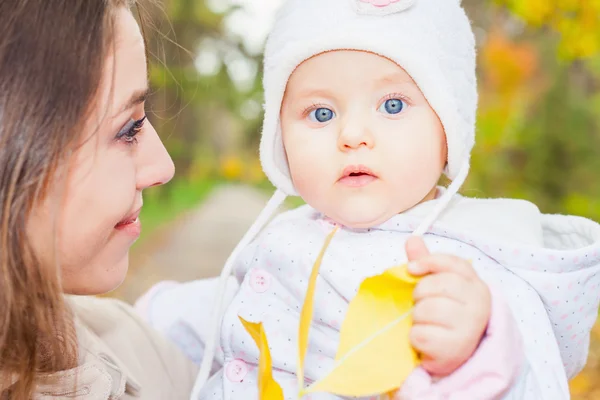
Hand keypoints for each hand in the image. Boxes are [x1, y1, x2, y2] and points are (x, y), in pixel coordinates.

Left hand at [405, 236, 490, 376]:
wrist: (459, 353)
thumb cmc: (448, 313)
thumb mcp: (441, 285)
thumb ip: (427, 263)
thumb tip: (413, 239)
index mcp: (476, 285)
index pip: (452, 263)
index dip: (428, 262)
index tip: (412, 268)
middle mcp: (478, 305)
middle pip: (434, 286)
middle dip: (419, 294)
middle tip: (423, 303)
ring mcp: (468, 328)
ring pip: (425, 310)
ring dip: (417, 317)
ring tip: (426, 322)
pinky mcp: (454, 349)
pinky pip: (419, 334)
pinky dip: (415, 337)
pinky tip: (426, 339)